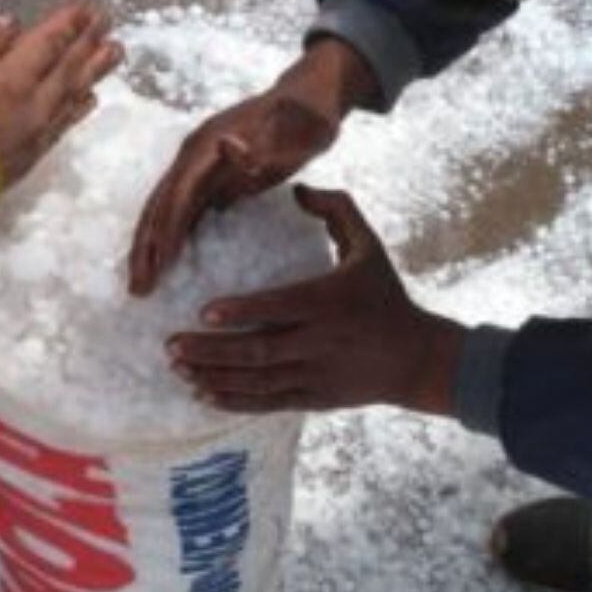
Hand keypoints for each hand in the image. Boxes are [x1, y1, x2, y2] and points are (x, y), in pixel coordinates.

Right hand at [0, 1, 121, 184]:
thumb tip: (11, 24)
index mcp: (10, 78)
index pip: (47, 43)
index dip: (68, 23)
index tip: (87, 7)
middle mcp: (32, 105)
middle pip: (68, 68)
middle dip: (88, 42)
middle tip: (109, 21)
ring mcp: (34, 134)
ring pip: (72, 96)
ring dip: (93, 71)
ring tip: (113, 51)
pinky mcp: (28, 158)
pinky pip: (63, 125)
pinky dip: (79, 107)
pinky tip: (88, 98)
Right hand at [127, 37, 378, 295]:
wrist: (308, 97)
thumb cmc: (306, 117)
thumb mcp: (296, 130)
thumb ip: (265, 142)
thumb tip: (230, 146)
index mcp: (208, 144)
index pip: (179, 192)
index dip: (168, 229)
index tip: (161, 264)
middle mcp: (193, 154)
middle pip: (159, 204)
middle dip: (146, 247)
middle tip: (138, 287)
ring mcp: (197, 165)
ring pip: (163, 210)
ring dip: (150, 246)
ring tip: (141, 284)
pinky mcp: (207, 177)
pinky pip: (179, 211)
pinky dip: (167, 236)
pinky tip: (163, 262)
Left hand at [165, 186, 463, 416]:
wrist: (420, 359)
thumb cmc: (386, 295)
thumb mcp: (369, 247)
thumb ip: (337, 211)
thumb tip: (298, 188)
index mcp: (329, 302)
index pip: (279, 307)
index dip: (241, 311)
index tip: (204, 312)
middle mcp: (321, 342)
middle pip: (259, 350)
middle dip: (212, 350)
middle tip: (171, 344)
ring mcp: (317, 375)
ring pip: (259, 381)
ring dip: (215, 376)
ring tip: (177, 367)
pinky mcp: (316, 399)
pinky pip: (270, 403)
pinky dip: (235, 401)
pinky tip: (203, 394)